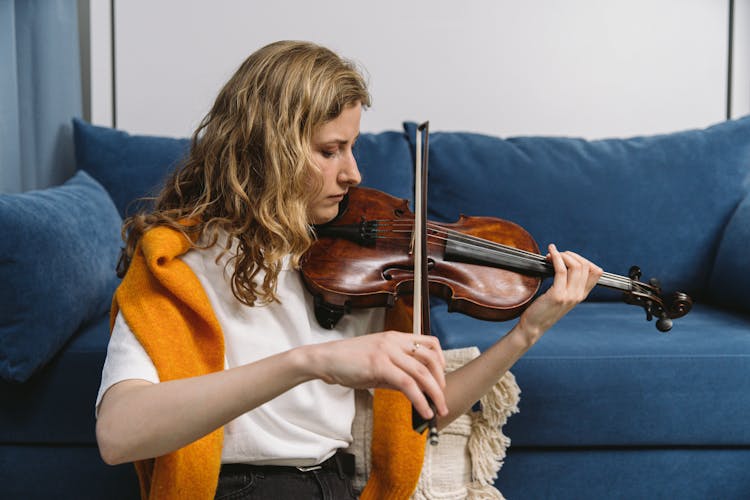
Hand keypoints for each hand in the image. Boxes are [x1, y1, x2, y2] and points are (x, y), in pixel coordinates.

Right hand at [304, 331, 447, 419]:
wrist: (326, 359)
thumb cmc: (348, 362)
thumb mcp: (378, 364)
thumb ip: (397, 374)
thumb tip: (415, 390)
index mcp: (395, 337)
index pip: (430, 343)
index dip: (441, 362)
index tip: (441, 379)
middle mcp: (394, 341)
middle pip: (430, 359)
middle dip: (441, 382)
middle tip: (442, 399)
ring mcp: (387, 351)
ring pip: (421, 373)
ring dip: (435, 394)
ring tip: (438, 410)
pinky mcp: (379, 365)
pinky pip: (407, 384)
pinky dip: (419, 399)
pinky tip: (423, 410)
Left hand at [517, 244, 602, 342]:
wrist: (534, 326)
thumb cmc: (543, 309)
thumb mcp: (561, 296)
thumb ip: (567, 283)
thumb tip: (564, 262)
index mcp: (581, 294)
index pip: (596, 272)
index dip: (583, 259)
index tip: (567, 257)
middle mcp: (578, 295)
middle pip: (586, 265)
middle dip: (570, 255)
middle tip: (556, 254)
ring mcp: (569, 296)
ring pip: (576, 266)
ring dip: (563, 255)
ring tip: (551, 254)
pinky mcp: (557, 295)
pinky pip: (561, 270)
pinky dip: (556, 258)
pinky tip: (550, 254)